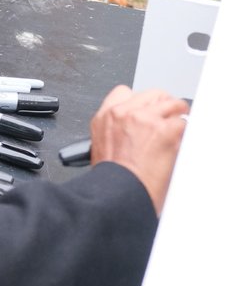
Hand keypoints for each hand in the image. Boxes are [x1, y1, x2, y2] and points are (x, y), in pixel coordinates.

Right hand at [89, 86, 188, 215]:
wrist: (119, 193)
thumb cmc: (112, 179)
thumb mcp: (101, 146)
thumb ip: (117, 129)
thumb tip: (135, 127)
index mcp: (104, 117)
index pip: (123, 92)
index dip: (138, 102)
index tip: (145, 111)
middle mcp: (123, 113)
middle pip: (152, 94)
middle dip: (161, 106)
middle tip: (166, 120)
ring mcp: (145, 119)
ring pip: (171, 103)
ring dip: (176, 116)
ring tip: (176, 130)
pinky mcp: (165, 130)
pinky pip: (183, 123)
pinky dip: (183, 134)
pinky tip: (176, 145)